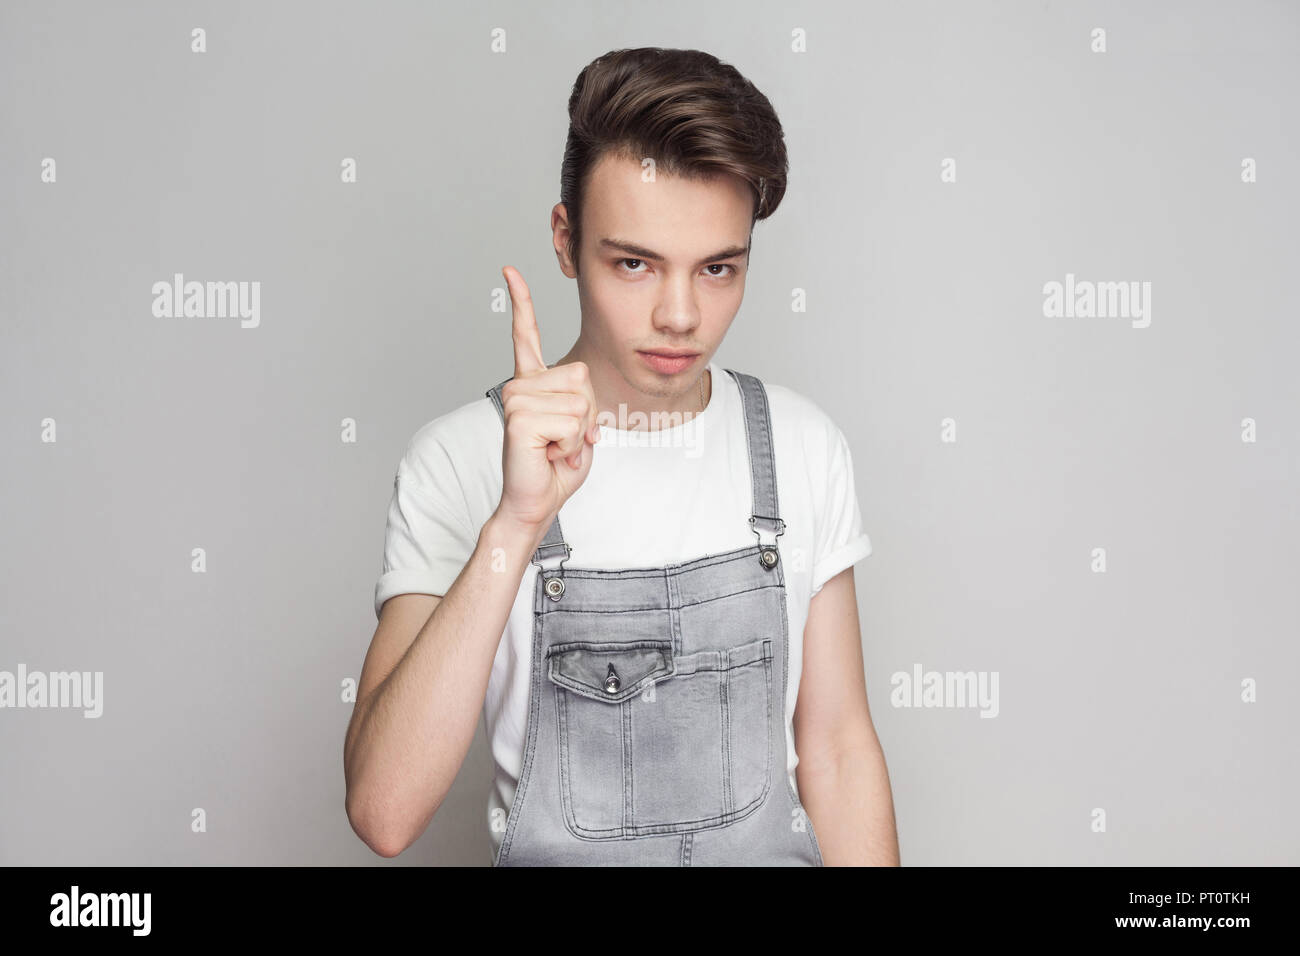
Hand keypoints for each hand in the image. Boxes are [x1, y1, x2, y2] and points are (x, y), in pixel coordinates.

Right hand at [494, 265, 600, 534]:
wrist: (536, 502)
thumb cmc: (556, 467)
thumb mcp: (579, 427)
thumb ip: (581, 402)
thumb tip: (580, 397)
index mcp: (531, 383)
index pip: (526, 335)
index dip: (522, 302)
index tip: (509, 270)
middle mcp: (520, 386)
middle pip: (582, 377)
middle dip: (587, 414)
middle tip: (564, 439)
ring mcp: (517, 400)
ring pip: (580, 402)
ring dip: (579, 434)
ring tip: (555, 448)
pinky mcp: (520, 419)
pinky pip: (572, 422)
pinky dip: (571, 445)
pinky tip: (549, 453)